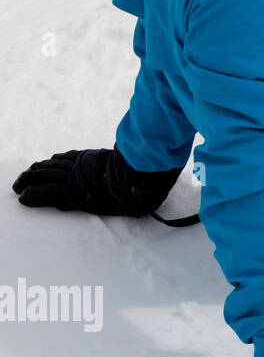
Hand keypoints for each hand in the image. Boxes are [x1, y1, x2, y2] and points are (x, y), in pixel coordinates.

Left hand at [12, 146, 181, 215]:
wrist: (139, 179)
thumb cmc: (142, 172)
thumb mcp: (135, 162)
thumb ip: (131, 162)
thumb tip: (151, 163)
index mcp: (94, 159)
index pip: (68, 158)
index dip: (54, 161)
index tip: (46, 163)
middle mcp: (81, 166)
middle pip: (52, 165)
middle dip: (36, 171)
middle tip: (23, 177)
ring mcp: (75, 179)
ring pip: (45, 177)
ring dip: (28, 182)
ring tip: (18, 186)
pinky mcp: (71, 193)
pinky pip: (47, 193)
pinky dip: (34, 195)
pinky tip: (24, 199)